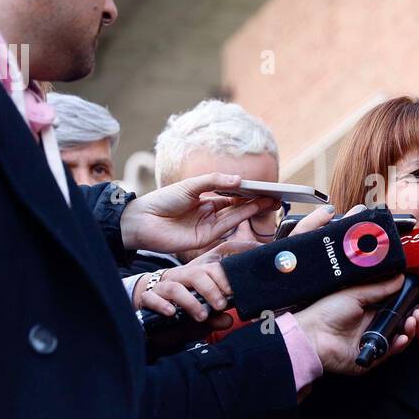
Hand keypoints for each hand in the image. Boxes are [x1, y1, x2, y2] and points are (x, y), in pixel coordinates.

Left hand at [119, 172, 278, 254]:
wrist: (142, 221)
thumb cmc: (162, 200)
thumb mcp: (190, 185)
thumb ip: (214, 181)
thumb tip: (239, 179)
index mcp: (205, 199)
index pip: (232, 196)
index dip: (248, 192)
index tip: (264, 187)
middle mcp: (210, 214)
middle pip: (238, 207)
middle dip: (257, 202)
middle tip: (276, 196)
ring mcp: (209, 226)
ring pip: (236, 217)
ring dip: (253, 209)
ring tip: (271, 201)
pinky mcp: (206, 239)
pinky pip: (227, 227)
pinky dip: (241, 218)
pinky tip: (254, 209)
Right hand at [135, 257, 233, 322]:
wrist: (156, 323)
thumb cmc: (183, 316)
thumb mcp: (203, 320)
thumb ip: (216, 319)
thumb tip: (228, 320)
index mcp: (196, 278)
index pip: (211, 269)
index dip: (222, 278)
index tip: (231, 293)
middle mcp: (180, 279)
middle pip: (195, 274)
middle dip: (210, 289)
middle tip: (220, 306)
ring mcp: (162, 288)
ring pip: (175, 287)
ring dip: (190, 302)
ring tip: (201, 316)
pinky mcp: (147, 299)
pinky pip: (151, 297)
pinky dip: (162, 305)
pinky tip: (171, 313)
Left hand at [292, 273, 418, 375]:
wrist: (313, 334)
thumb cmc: (328, 310)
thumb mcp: (356, 293)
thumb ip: (380, 288)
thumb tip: (400, 277)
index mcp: (370, 310)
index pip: (396, 308)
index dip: (410, 306)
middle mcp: (373, 326)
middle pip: (401, 324)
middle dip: (415, 318)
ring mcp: (372, 342)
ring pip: (399, 338)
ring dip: (410, 330)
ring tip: (413, 321)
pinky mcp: (370, 357)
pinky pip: (389, 352)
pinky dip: (399, 345)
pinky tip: (403, 337)